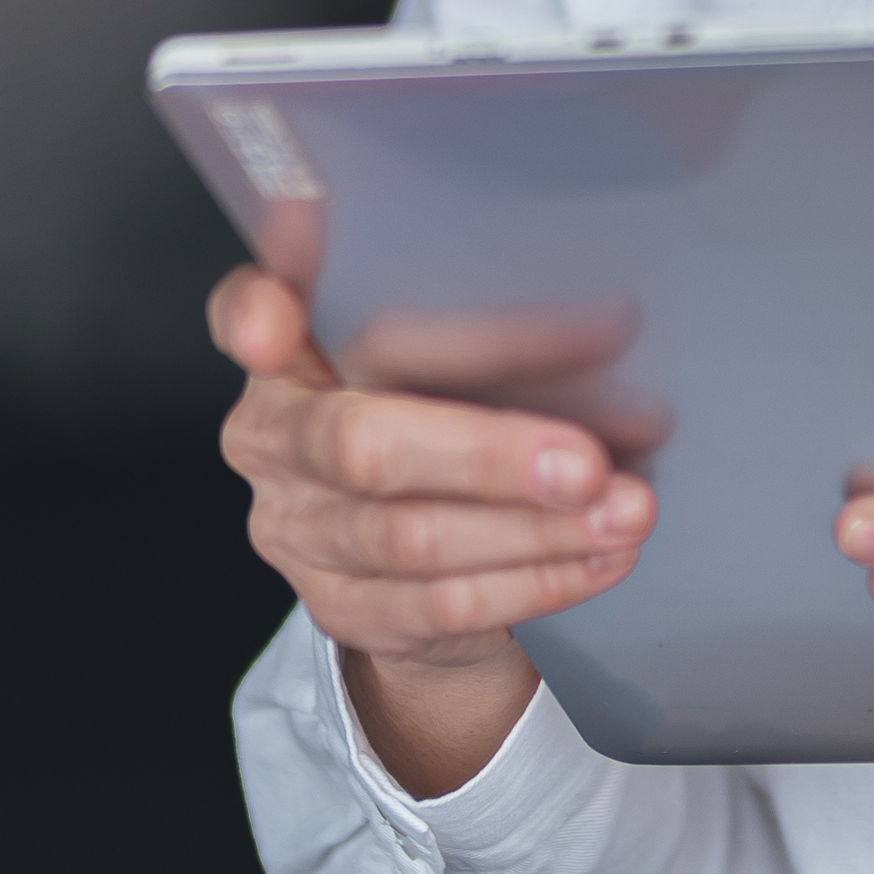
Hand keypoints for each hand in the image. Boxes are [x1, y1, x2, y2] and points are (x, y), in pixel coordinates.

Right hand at [211, 265, 657, 795]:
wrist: (416, 556)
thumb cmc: (436, 417)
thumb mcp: (442, 358)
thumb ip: (485, 332)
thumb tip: (612, 327)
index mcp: (285, 350)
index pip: (249, 311)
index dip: (263, 306)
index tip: (301, 267)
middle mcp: (272, 437)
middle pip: (360, 443)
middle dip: (487, 454)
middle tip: (588, 460)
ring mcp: (295, 530)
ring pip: (412, 537)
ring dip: (534, 528)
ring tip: (624, 509)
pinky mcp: (340, 605)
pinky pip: (443, 604)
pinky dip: (535, 579)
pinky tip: (598, 557)